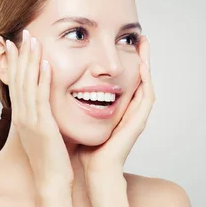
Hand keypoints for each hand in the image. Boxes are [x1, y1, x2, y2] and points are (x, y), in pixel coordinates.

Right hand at [6, 29, 73, 192]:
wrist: (53, 182)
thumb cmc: (53, 160)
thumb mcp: (46, 134)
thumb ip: (46, 118)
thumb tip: (50, 107)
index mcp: (24, 117)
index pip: (17, 84)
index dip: (15, 63)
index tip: (15, 44)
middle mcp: (23, 116)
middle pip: (19, 80)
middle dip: (20, 55)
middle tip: (21, 33)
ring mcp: (30, 120)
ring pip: (28, 85)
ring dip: (29, 61)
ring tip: (31, 40)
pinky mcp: (42, 126)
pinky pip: (41, 98)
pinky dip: (42, 80)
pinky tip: (45, 64)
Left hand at [78, 35, 154, 178]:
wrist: (95, 170)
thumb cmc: (86, 149)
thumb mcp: (80, 119)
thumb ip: (75, 104)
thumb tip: (58, 86)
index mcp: (119, 108)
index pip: (126, 78)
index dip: (126, 60)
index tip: (122, 41)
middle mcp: (131, 109)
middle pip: (140, 77)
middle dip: (141, 56)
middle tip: (140, 36)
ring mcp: (137, 115)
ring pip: (146, 83)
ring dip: (147, 62)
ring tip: (144, 43)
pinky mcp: (139, 122)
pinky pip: (147, 97)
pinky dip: (146, 81)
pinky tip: (142, 66)